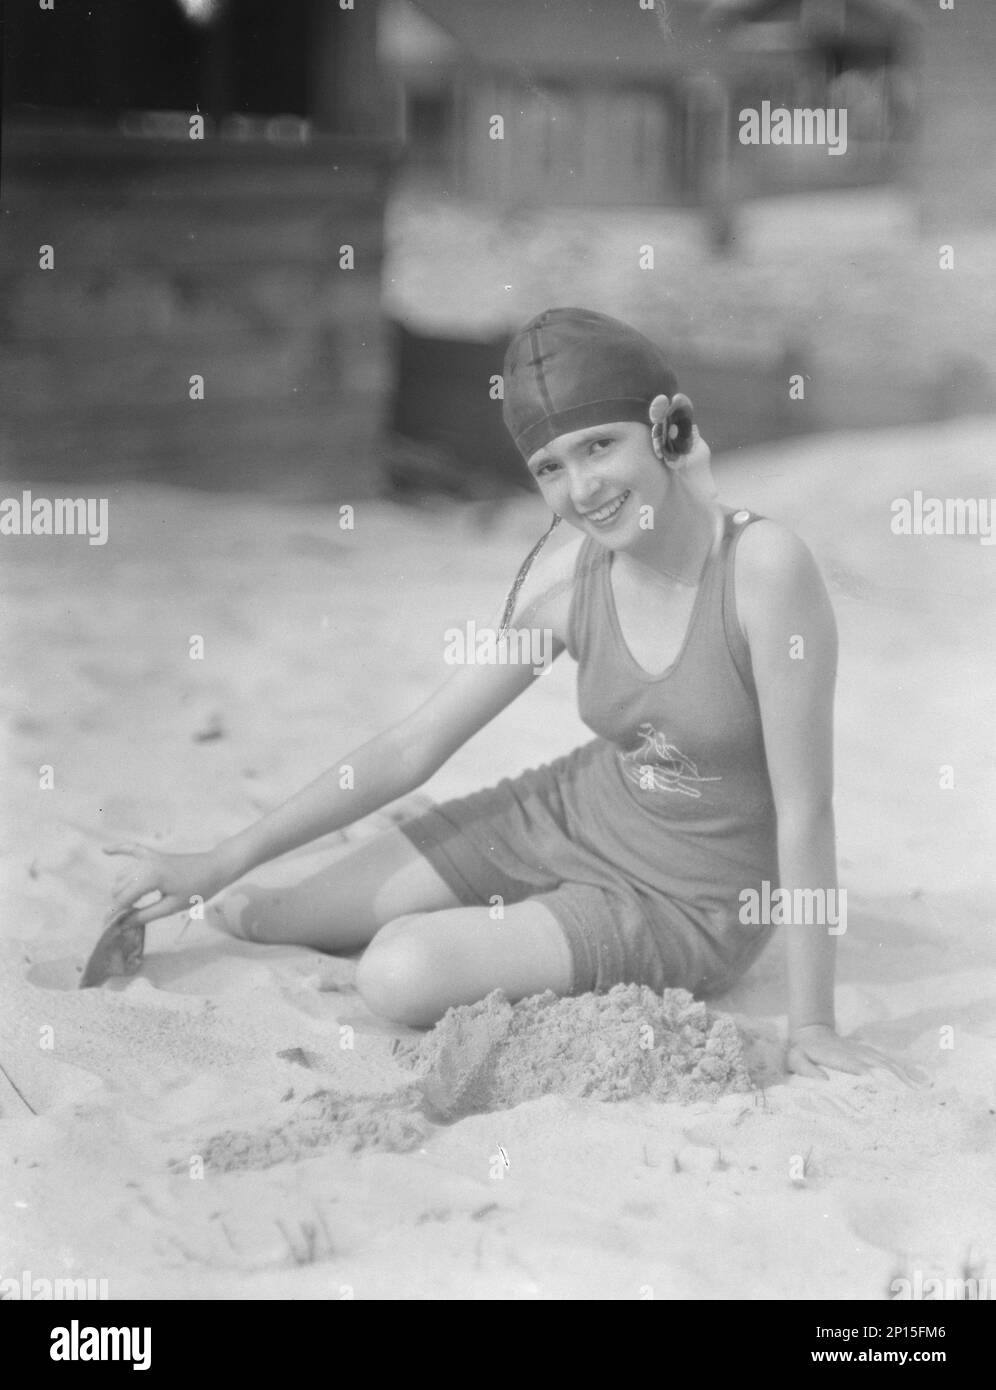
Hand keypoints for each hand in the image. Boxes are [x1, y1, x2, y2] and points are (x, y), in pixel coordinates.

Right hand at [102, 842, 231, 928]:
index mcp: (149, 877)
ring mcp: (148, 858)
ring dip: (121, 890)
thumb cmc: (197, 889)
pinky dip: (119, 849)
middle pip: (119, 888)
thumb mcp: (171, 907)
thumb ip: (145, 916)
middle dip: (119, 904)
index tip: (110, 928)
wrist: (215, 868)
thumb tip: (123, 925)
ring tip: (127, 907)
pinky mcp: (154, 854)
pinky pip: (132, 849)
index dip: (116, 915)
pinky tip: (105, 850)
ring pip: (123, 875)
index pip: (123, 899)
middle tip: (124, 921)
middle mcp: (144, 865)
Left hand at [787, 1024, 926, 1085]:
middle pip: (881, 1068)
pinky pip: (889, 1061)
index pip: (862, 1070)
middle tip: (915, 1098)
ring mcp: (865, 1052)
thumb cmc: (803, 1050)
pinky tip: (917, 1078)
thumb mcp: (796, 1059)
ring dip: (905, 1076)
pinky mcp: (870, 1053)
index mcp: (842, 1058)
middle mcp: (858, 1054)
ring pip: (888, 1064)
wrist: (811, 1032)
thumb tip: (824, 1081)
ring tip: (922, 1090)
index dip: (876, 1081)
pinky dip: (903, 1069)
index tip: (890, 1094)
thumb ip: (807, 1070)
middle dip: (898, 1082)